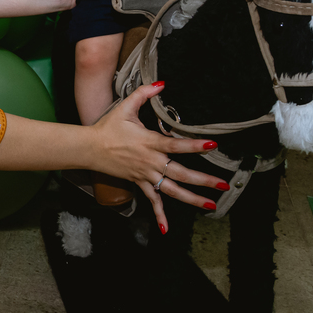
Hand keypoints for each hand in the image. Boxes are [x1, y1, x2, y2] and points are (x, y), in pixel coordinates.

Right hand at [89, 82, 225, 233]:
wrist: (90, 148)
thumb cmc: (108, 127)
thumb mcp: (125, 107)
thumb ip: (144, 93)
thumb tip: (162, 83)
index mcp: (150, 142)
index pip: (176, 145)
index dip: (194, 145)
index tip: (212, 145)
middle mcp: (151, 162)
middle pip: (181, 173)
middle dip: (204, 180)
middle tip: (223, 184)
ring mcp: (146, 175)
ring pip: (172, 191)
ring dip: (192, 199)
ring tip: (211, 205)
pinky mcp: (139, 183)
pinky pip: (151, 201)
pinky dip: (159, 215)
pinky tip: (166, 229)